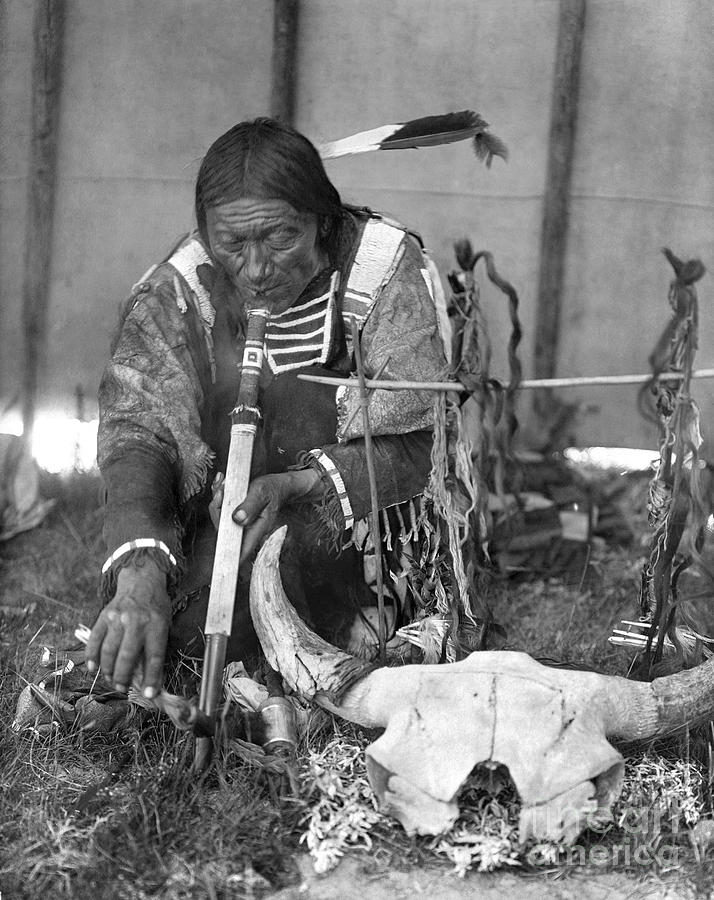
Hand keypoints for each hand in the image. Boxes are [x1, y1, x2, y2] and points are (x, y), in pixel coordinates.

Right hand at [84, 558, 170, 696]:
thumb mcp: (164, 626)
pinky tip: (93, 667)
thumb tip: (150, 681)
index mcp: (156, 625)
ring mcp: (118, 618)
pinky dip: (92, 656)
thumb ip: (156, 650)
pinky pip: (95, 640)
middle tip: (122, 689)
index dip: (152, 678)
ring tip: (111, 680)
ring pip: (109, 651)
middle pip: (127, 656)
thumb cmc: (155, 609)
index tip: (150, 694)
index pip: (154, 657)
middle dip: (123, 678)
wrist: (142, 581)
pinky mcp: (104, 616)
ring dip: (108, 670)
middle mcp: (136, 622)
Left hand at [210, 469, 322, 561]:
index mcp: (258, 528)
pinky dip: (219, 500)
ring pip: (220, 520)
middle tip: (221, 492)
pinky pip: (221, 512)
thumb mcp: (262, 493)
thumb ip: (250, 506)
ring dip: (218, 503)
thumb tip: (237, 518)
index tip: (220, 558)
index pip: (242, 549)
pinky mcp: (236, 517)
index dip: (230, 556)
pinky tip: (222, 487)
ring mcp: (241, 524)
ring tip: (223, 486)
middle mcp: (248, 530)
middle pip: (224, 531)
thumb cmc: (272, 490)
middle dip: (217, 511)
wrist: (277, 486)